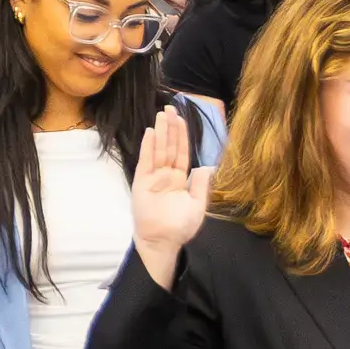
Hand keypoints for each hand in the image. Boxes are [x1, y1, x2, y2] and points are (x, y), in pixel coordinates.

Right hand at [126, 104, 209, 271]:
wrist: (162, 240)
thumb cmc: (180, 226)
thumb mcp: (197, 206)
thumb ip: (201, 186)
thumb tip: (207, 166)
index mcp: (180, 179)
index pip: (182, 153)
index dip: (182, 136)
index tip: (182, 119)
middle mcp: (167, 174)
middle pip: (170, 146)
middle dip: (171, 128)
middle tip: (170, 108)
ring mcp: (154, 176)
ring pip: (159, 149)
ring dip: (161, 132)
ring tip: (162, 114)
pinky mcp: (142, 181)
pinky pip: (146, 160)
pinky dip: (149, 146)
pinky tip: (151, 133)